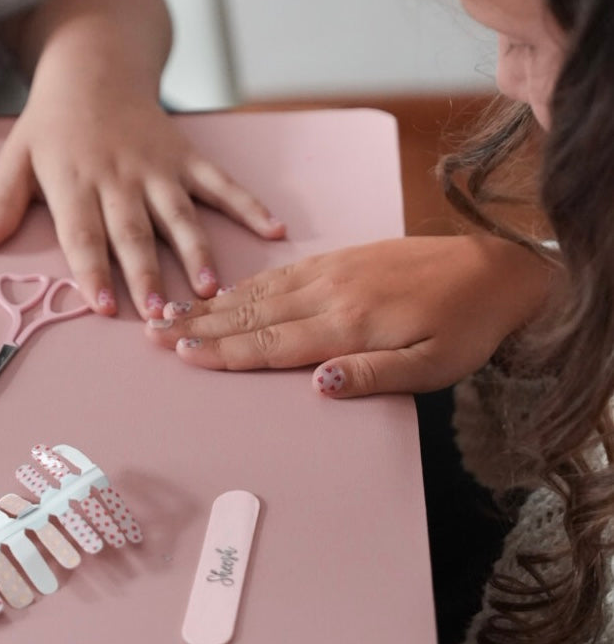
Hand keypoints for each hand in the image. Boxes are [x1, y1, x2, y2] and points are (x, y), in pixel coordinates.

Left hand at [0, 91, 284, 318]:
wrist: (94, 68)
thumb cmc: (52, 123)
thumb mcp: (16, 155)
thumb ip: (0, 200)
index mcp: (74, 180)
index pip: (83, 233)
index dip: (93, 271)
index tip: (104, 306)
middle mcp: (119, 177)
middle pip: (134, 232)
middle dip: (147, 274)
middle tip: (161, 313)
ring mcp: (158, 166)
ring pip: (179, 214)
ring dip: (196, 252)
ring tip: (210, 289)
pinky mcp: (187, 156)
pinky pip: (220, 183)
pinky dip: (248, 205)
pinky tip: (273, 229)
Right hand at [144, 234, 554, 395]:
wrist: (492, 268)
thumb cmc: (465, 327)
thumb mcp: (435, 366)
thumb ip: (375, 376)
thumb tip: (317, 384)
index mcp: (349, 323)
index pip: (272, 342)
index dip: (223, 351)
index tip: (179, 354)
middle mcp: (330, 292)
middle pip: (252, 313)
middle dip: (200, 325)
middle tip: (152, 329)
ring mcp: (332, 271)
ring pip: (259, 290)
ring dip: (213, 303)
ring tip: (173, 310)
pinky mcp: (340, 258)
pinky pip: (279, 274)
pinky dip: (245, 284)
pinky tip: (225, 291)